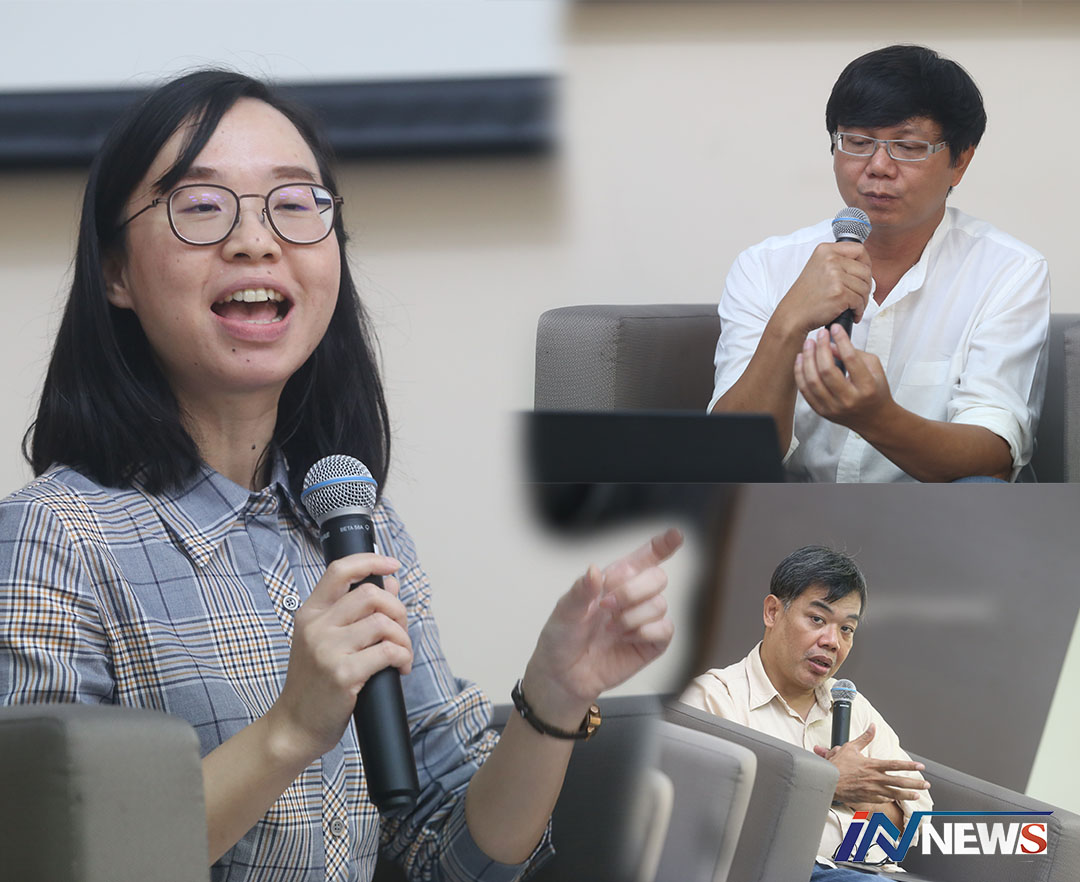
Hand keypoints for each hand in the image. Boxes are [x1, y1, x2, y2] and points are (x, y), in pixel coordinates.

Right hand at [268, 553, 411, 761]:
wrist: (295, 725)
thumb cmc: (314, 683)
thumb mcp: (325, 640)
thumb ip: (355, 611)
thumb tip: (391, 582)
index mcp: (310, 614)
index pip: (339, 571)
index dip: (370, 560)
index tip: (392, 565)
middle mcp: (316, 627)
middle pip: (371, 594)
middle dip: (398, 609)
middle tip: (400, 630)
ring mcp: (328, 650)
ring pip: (383, 623)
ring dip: (403, 638)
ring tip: (401, 654)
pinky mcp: (342, 674)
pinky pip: (387, 652)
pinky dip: (403, 657)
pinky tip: (400, 667)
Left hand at [521, 529, 683, 728]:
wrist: (563, 676)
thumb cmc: (561, 639)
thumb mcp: (564, 611)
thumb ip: (581, 590)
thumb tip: (595, 570)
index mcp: (613, 580)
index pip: (644, 557)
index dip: (663, 545)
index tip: (676, 535)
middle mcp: (632, 597)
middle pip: (657, 577)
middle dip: (632, 590)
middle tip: (606, 606)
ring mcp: (643, 620)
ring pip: (660, 603)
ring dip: (633, 615)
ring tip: (611, 628)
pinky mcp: (651, 643)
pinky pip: (665, 629)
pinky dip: (645, 632)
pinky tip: (625, 639)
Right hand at [773, 242, 871, 337]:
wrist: (793, 314)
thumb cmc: (805, 296)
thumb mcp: (817, 267)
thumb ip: (837, 261)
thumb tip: (863, 266)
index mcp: (825, 251)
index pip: (858, 249)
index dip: (866, 262)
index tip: (864, 273)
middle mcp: (830, 260)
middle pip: (865, 270)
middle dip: (866, 286)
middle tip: (859, 295)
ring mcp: (835, 277)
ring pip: (865, 287)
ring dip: (863, 300)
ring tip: (854, 306)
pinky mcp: (839, 294)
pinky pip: (860, 301)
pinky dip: (858, 310)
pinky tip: (852, 313)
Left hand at [795, 324, 892, 430]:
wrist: (874, 419)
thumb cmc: (875, 391)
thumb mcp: (873, 369)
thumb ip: (855, 354)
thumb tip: (831, 345)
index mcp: (867, 387)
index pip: (851, 360)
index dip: (841, 340)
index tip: (835, 328)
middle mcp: (849, 399)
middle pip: (827, 370)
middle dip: (821, 348)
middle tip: (819, 335)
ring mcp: (833, 408)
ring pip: (813, 381)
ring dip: (807, 359)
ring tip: (808, 344)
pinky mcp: (822, 412)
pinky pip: (805, 391)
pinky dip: (800, 373)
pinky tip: (801, 360)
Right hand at [814, 724, 930, 806]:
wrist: (828, 782)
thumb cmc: (838, 765)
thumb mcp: (850, 747)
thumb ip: (865, 738)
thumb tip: (873, 726)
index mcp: (873, 765)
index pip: (896, 765)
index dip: (909, 765)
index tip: (920, 766)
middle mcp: (875, 778)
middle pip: (900, 782)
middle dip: (915, 783)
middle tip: (926, 785)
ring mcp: (873, 790)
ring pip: (895, 793)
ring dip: (908, 795)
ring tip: (917, 795)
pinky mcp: (868, 798)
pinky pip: (883, 799)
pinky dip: (890, 798)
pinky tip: (895, 798)